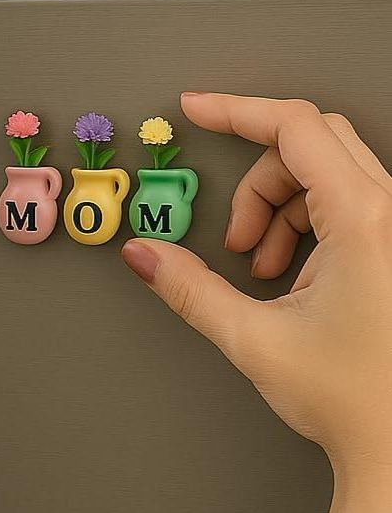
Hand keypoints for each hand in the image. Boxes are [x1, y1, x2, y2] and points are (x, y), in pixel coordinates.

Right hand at [120, 92, 391, 512]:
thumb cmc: (360, 404)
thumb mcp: (255, 338)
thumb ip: (189, 288)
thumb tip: (145, 254)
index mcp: (365, 222)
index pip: (294, 126)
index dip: (236, 109)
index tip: (197, 109)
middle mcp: (391, 214)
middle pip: (309, 144)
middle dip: (258, 178)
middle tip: (234, 229)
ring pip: (326, 171)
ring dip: (279, 206)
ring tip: (263, 264)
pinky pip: (346, 200)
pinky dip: (305, 222)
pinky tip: (292, 272)